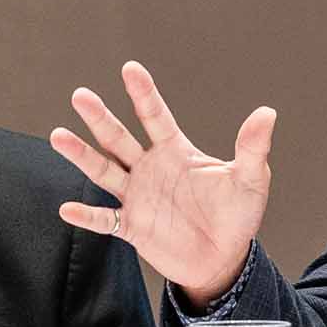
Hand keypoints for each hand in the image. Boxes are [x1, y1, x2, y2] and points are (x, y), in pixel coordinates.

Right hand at [49, 61, 275, 308]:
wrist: (224, 258)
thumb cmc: (237, 215)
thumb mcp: (251, 180)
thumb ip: (253, 148)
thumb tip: (267, 113)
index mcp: (176, 152)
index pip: (156, 117)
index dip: (144, 94)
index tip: (130, 69)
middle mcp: (150, 169)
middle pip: (119, 139)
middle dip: (101, 118)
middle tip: (81, 96)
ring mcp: (138, 197)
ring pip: (104, 171)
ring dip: (82, 155)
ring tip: (58, 136)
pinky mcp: (133, 227)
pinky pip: (105, 219)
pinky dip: (88, 216)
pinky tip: (67, 208)